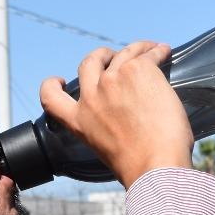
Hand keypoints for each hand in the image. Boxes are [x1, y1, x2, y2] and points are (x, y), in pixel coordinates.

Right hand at [39, 41, 193, 188]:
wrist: (155, 164)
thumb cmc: (139, 165)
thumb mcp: (105, 149)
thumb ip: (104, 129)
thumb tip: (125, 121)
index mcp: (79, 121)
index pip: (51, 97)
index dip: (52, 85)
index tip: (59, 80)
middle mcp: (92, 96)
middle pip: (89, 62)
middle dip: (102, 55)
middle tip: (117, 56)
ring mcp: (113, 79)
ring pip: (122, 53)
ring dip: (137, 49)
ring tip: (151, 50)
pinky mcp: (137, 70)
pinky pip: (148, 55)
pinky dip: (157, 52)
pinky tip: (164, 52)